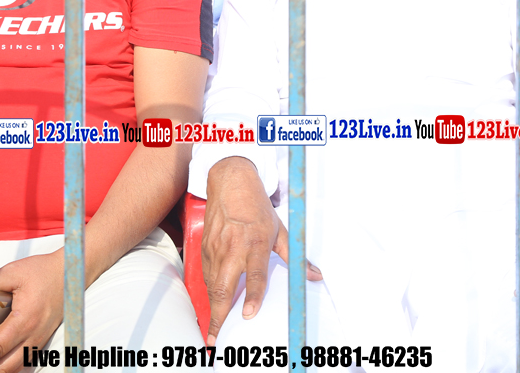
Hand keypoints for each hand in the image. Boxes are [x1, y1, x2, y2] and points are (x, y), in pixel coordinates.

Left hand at [0, 249, 65, 372]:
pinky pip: (21, 362)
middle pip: (3, 367)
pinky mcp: (40, 340)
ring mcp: (38, 340)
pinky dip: (5, 367)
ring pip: (13, 369)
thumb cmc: (44, 271)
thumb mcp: (13, 271)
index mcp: (25, 319)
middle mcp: (33, 335)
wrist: (71, 273)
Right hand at [201, 157, 321, 344]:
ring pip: (212, 285)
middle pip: (224, 287)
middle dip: (219, 315)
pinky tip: (214, 302)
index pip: (255, 275)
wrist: (230, 183)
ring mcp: (216, 248)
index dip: (253, 296)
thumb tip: (314, 275)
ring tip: (214, 327)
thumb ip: (294, 256)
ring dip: (213, 307)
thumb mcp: (279, 229)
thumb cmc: (255, 207)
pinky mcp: (205, 248)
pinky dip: (210, 291)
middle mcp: (233, 247)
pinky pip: (207, 275)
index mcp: (255, 243)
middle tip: (216, 336)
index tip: (248, 314)